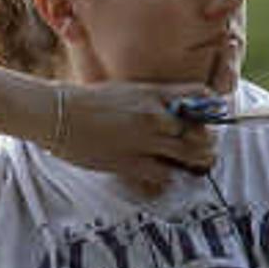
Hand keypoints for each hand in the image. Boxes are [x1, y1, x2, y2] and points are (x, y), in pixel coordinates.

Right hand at [45, 81, 219, 196]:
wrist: (55, 113)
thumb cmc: (88, 101)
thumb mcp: (128, 91)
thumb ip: (154, 101)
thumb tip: (176, 113)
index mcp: (154, 94)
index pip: (201, 94)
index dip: (213, 107)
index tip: (213, 117)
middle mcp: (154, 116)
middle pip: (202, 131)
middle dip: (207, 141)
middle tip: (204, 148)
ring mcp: (144, 140)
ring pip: (190, 154)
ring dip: (196, 161)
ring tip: (193, 163)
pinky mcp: (131, 162)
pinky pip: (164, 174)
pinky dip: (167, 176)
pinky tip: (162, 173)